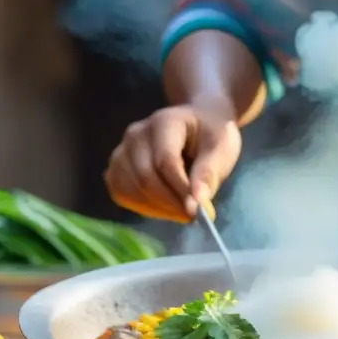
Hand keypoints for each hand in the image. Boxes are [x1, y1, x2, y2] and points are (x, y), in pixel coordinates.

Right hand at [104, 103, 241, 222]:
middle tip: (194, 216)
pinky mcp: (117, 168)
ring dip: (159, 208)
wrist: (195, 126)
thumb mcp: (220, 150)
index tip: (199, 211)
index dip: (181, 190)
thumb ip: (208, 175)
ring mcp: (122, 150)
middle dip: (171, 203)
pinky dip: (144, 207)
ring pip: (131, 189)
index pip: (165, 161)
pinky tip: (165, 207)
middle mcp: (136, 134)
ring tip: (183, 211)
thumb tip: (197, 205)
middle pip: (146, 177)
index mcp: (164, 122)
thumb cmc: (209, 136)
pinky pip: (122, 194)